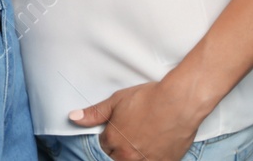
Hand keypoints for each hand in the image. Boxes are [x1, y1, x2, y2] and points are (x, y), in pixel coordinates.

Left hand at [70, 80, 202, 159]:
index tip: (120, 129)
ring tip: (144, 139)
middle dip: (121, 148)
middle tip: (133, 133)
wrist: (178, 103)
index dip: (111, 136)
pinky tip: (155, 146)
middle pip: (117, 157)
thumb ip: (94, 113)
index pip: (104, 146)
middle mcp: (128, 156)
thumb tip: (73, 117)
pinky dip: (151, 158)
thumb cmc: (148, 99)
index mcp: (113, 140)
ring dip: (134, 155)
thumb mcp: (116, 101)